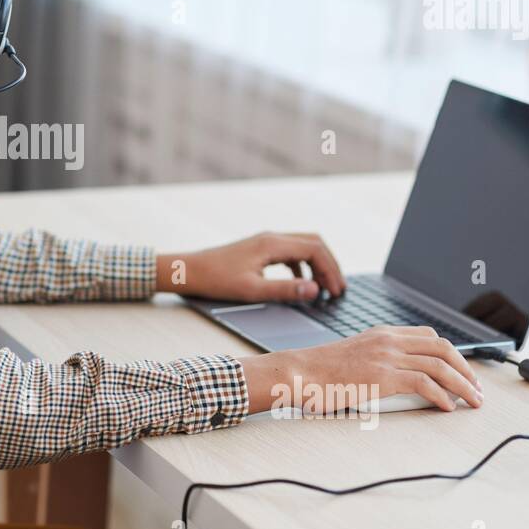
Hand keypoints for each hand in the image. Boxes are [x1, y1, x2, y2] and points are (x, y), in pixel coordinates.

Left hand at [156, 232, 346, 301]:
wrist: (189, 271)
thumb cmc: (216, 280)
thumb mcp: (252, 289)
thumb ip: (285, 290)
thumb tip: (315, 290)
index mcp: (272, 244)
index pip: (315, 249)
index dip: (331, 270)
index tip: (336, 291)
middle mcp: (271, 238)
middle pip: (313, 243)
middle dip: (329, 265)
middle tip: (338, 289)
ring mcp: (265, 242)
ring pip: (303, 246)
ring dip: (317, 265)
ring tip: (324, 288)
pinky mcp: (259, 249)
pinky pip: (290, 253)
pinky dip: (302, 266)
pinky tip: (301, 284)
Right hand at [241, 325, 483, 413]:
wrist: (298, 373)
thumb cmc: (318, 372)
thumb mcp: (352, 358)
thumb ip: (377, 362)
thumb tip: (399, 381)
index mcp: (381, 333)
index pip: (429, 336)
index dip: (451, 354)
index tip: (462, 372)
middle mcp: (388, 340)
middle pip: (442, 347)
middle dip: (466, 369)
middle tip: (476, 389)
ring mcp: (386, 356)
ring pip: (440, 365)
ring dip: (463, 385)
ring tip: (472, 401)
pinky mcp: (383, 375)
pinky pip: (424, 382)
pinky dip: (442, 395)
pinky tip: (447, 406)